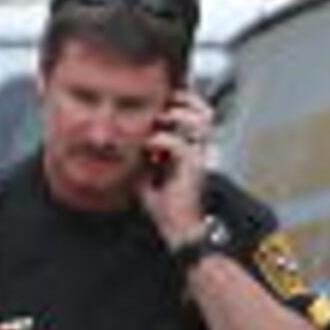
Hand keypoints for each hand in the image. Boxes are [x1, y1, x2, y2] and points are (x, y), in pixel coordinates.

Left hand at [136, 88, 211, 234]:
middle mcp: (199, 150)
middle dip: (185, 102)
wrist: (178, 229)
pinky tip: (149, 146)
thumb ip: (143, 159)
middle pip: (205, 112)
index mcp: (191, 150)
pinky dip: (161, 140)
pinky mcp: (194, 167)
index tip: (162, 100)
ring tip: (159, 120)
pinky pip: (179, 143)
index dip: (184, 102)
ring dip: (177, 116)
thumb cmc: (165, 207)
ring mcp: (199, 157)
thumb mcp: (147, 177)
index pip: (197, 115)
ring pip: (200, 122)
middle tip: (164, 102)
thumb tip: (125, 145)